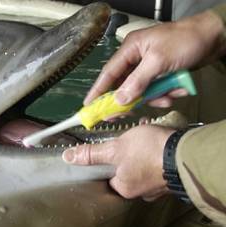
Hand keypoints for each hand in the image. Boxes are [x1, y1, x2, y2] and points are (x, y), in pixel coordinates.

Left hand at [62, 125, 174, 200]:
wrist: (186, 151)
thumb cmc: (148, 151)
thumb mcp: (115, 148)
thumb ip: (92, 154)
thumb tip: (67, 157)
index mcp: (124, 188)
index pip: (106, 177)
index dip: (105, 161)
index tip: (108, 149)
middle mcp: (140, 192)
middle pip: (123, 171)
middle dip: (124, 153)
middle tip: (127, 140)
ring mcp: (157, 185)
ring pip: (140, 165)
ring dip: (139, 150)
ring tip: (141, 136)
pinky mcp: (170, 175)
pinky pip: (155, 163)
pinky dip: (153, 151)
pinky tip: (154, 139)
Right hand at [84, 10, 225, 107]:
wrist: (214, 37)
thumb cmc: (185, 40)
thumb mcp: (158, 61)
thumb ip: (137, 81)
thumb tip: (120, 99)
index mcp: (130, 49)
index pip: (109, 73)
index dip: (98, 90)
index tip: (88, 106)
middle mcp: (137, 58)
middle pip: (125, 85)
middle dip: (131, 99)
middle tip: (124, 114)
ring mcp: (150, 66)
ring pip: (143, 90)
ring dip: (155, 96)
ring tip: (167, 97)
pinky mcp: (162, 73)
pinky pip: (157, 89)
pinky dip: (166, 93)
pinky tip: (177, 90)